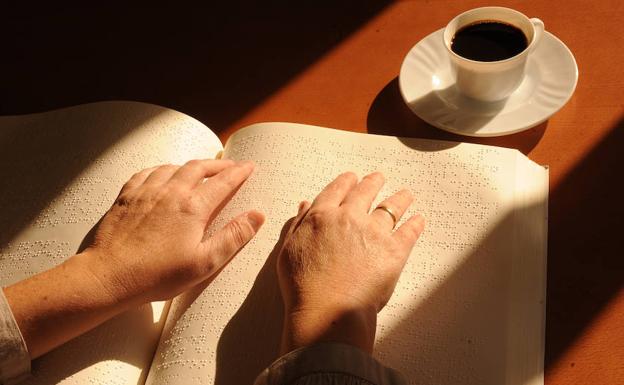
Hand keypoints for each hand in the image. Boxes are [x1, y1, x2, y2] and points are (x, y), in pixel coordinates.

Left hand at [81, 159, 264, 306]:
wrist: (108, 276)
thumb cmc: (157, 275)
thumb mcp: (204, 263)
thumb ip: (233, 237)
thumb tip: (257, 215)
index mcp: (193, 207)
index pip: (223, 182)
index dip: (239, 172)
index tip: (249, 166)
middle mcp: (171, 192)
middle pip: (199, 167)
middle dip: (218, 164)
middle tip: (229, 165)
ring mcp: (146, 192)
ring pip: (173, 166)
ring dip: (190, 165)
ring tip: (199, 169)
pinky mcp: (127, 196)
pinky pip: (147, 173)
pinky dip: (161, 169)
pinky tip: (163, 174)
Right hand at [277, 172, 423, 352]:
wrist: (326, 311)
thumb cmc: (303, 287)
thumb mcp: (289, 250)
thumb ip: (299, 224)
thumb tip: (306, 206)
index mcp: (322, 215)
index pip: (338, 189)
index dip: (347, 181)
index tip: (353, 178)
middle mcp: (349, 217)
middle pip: (365, 191)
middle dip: (373, 182)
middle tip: (379, 178)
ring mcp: (374, 232)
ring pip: (391, 206)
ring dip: (400, 197)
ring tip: (406, 194)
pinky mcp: (394, 251)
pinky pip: (410, 231)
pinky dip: (416, 224)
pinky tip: (419, 220)